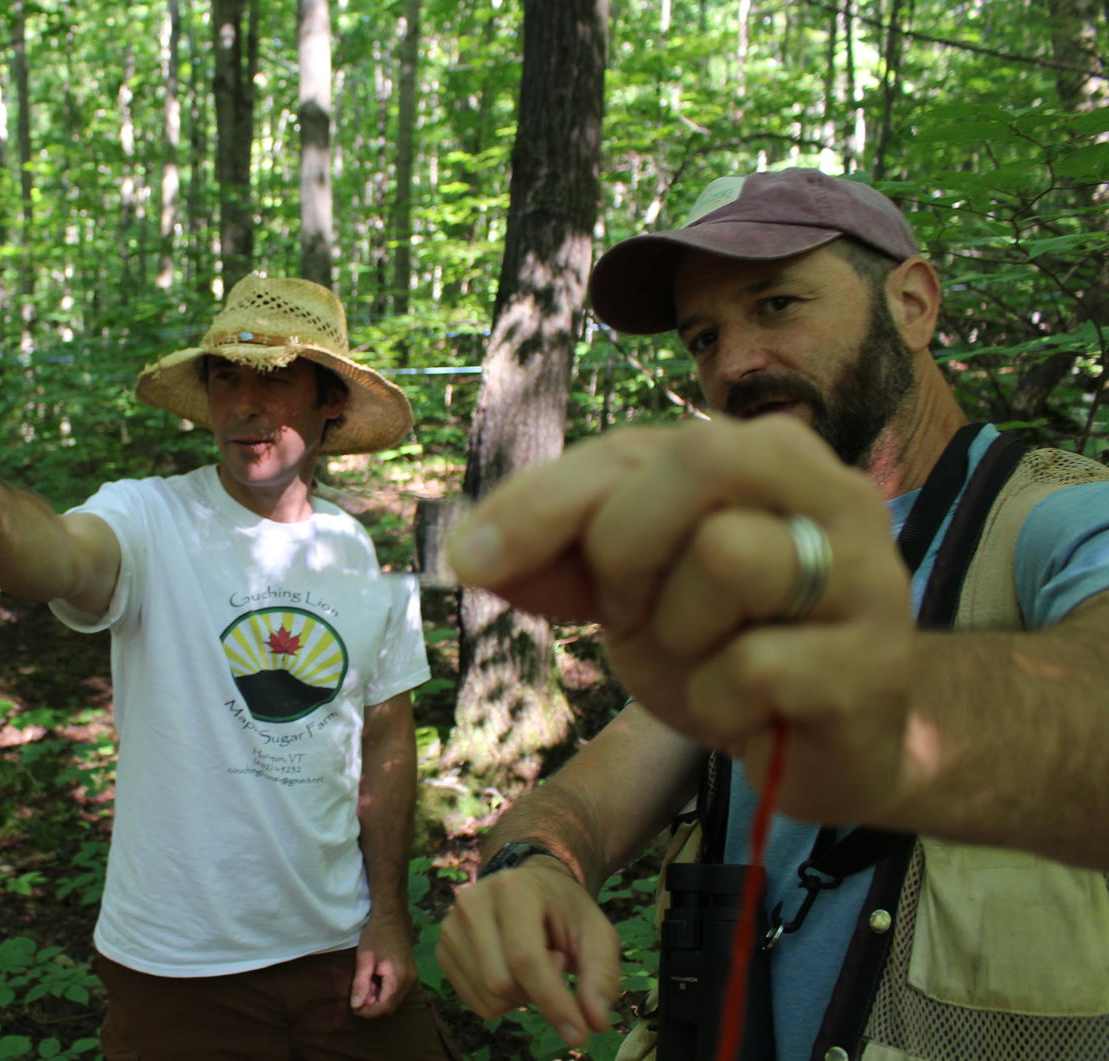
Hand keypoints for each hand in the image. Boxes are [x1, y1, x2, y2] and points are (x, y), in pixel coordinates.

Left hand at [350, 913, 417, 1017]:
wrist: (392, 917)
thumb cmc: (376, 935)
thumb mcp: (364, 959)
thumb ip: (360, 984)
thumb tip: (356, 1006)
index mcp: (398, 977)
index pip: (384, 1006)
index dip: (368, 1012)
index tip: (354, 1008)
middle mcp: (409, 981)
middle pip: (390, 1006)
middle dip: (373, 1006)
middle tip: (359, 994)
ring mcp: (412, 977)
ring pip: (394, 1000)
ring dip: (378, 999)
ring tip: (366, 984)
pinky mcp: (411, 974)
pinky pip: (398, 991)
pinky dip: (385, 992)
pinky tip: (375, 981)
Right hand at [437, 857, 617, 1049]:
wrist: (530, 887)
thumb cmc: (565, 910)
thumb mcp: (597, 933)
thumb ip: (601, 975)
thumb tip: (595, 1023)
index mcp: (513, 889)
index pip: (524, 958)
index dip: (552, 1001)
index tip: (579, 1035)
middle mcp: (471, 903)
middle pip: (500, 984)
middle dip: (537, 993)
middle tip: (555, 962)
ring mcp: (450, 926)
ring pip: (487, 998)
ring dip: (520, 998)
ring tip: (533, 963)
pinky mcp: (442, 949)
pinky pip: (474, 1002)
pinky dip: (501, 1001)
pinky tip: (512, 971)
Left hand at [448, 416, 915, 823]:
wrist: (823, 743)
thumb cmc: (722, 642)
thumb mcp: (629, 586)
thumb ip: (559, 551)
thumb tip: (465, 550)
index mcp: (766, 453)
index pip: (632, 448)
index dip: (541, 502)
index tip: (468, 560)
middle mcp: (832, 492)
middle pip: (700, 459)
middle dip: (627, 545)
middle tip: (631, 611)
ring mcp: (866, 576)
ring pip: (729, 555)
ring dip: (678, 632)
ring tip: (705, 658)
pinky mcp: (874, 666)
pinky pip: (752, 668)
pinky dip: (716, 702)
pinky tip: (745, 710)